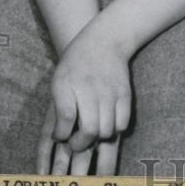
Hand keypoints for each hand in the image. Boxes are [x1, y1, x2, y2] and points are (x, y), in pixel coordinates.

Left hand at [37, 16, 133, 174]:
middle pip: (89, 129)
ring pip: (106, 131)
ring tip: (90, 134)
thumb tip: (59, 136)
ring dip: (97, 139)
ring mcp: (110, 92)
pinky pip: (122, 124)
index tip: (60, 136)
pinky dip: (114, 130)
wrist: (104, 41)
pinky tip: (106, 125)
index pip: (66, 118)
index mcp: (67, 84)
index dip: (61, 134)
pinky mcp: (125, 95)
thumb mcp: (59, 80)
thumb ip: (59, 107)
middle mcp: (90, 89)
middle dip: (80, 144)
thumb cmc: (76, 64)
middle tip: (75, 143)